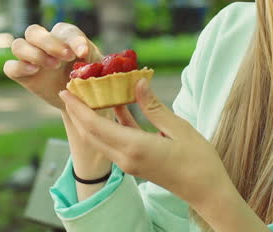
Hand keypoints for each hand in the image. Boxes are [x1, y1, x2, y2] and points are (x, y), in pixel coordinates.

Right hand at [3, 22, 102, 109]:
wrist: (80, 101)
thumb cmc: (90, 78)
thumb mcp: (97, 67)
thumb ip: (92, 59)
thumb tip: (85, 55)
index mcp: (64, 36)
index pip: (64, 30)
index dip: (73, 39)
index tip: (83, 53)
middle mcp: (43, 43)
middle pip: (34, 31)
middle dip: (49, 42)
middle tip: (66, 57)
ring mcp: (30, 58)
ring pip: (18, 45)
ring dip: (34, 53)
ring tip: (53, 65)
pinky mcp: (22, 75)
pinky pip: (10, 67)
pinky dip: (18, 67)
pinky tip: (34, 71)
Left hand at [58, 77, 231, 210]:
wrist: (206, 191)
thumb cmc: (198, 160)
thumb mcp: (178, 128)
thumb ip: (154, 106)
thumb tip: (137, 82)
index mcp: (134, 147)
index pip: (95, 125)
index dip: (77, 107)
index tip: (65, 90)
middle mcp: (125, 157)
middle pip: (91, 133)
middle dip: (77, 111)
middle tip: (71, 89)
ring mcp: (129, 163)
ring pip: (100, 138)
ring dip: (90, 118)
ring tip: (86, 95)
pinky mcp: (135, 164)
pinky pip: (114, 141)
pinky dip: (110, 124)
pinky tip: (114, 106)